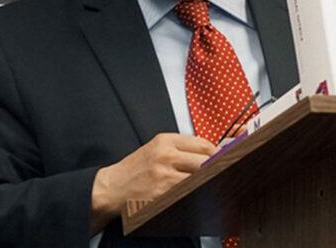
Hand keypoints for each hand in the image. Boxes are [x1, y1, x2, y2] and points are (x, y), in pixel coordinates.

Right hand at [89, 133, 216, 232]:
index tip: (222, 160)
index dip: (217, 153)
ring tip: (212, 185)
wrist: (111, 188)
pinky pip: (188, 192)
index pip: (203, 144)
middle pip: (205, 160)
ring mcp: (163, 175)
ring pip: (199, 177)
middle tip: (223, 174)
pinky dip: (196, 193)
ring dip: (208, 182)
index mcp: (165, 141)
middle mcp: (165, 155)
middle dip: (216, 168)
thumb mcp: (156, 149)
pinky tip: (197, 194)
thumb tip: (212, 153)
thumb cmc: (136, 169)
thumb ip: (181, 148)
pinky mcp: (162, 194)